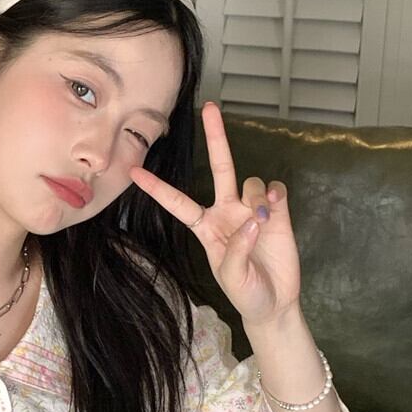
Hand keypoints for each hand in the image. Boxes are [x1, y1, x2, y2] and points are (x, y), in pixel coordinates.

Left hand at [128, 101, 301, 327]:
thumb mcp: (231, 278)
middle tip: (210, 107)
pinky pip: (274, 189)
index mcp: (206, 227)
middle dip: (215, 136)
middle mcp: (227, 212)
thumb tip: (251, 220)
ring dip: (255, 197)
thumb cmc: (246, 293)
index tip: (133, 171)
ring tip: (263, 222)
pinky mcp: (277, 212)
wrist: (275, 304)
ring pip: (250, 181)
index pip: (177, 202)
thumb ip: (236, 250)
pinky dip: (274, 194)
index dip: (157, 188)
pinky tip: (274, 207)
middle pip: (220, 166)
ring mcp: (252, 209)